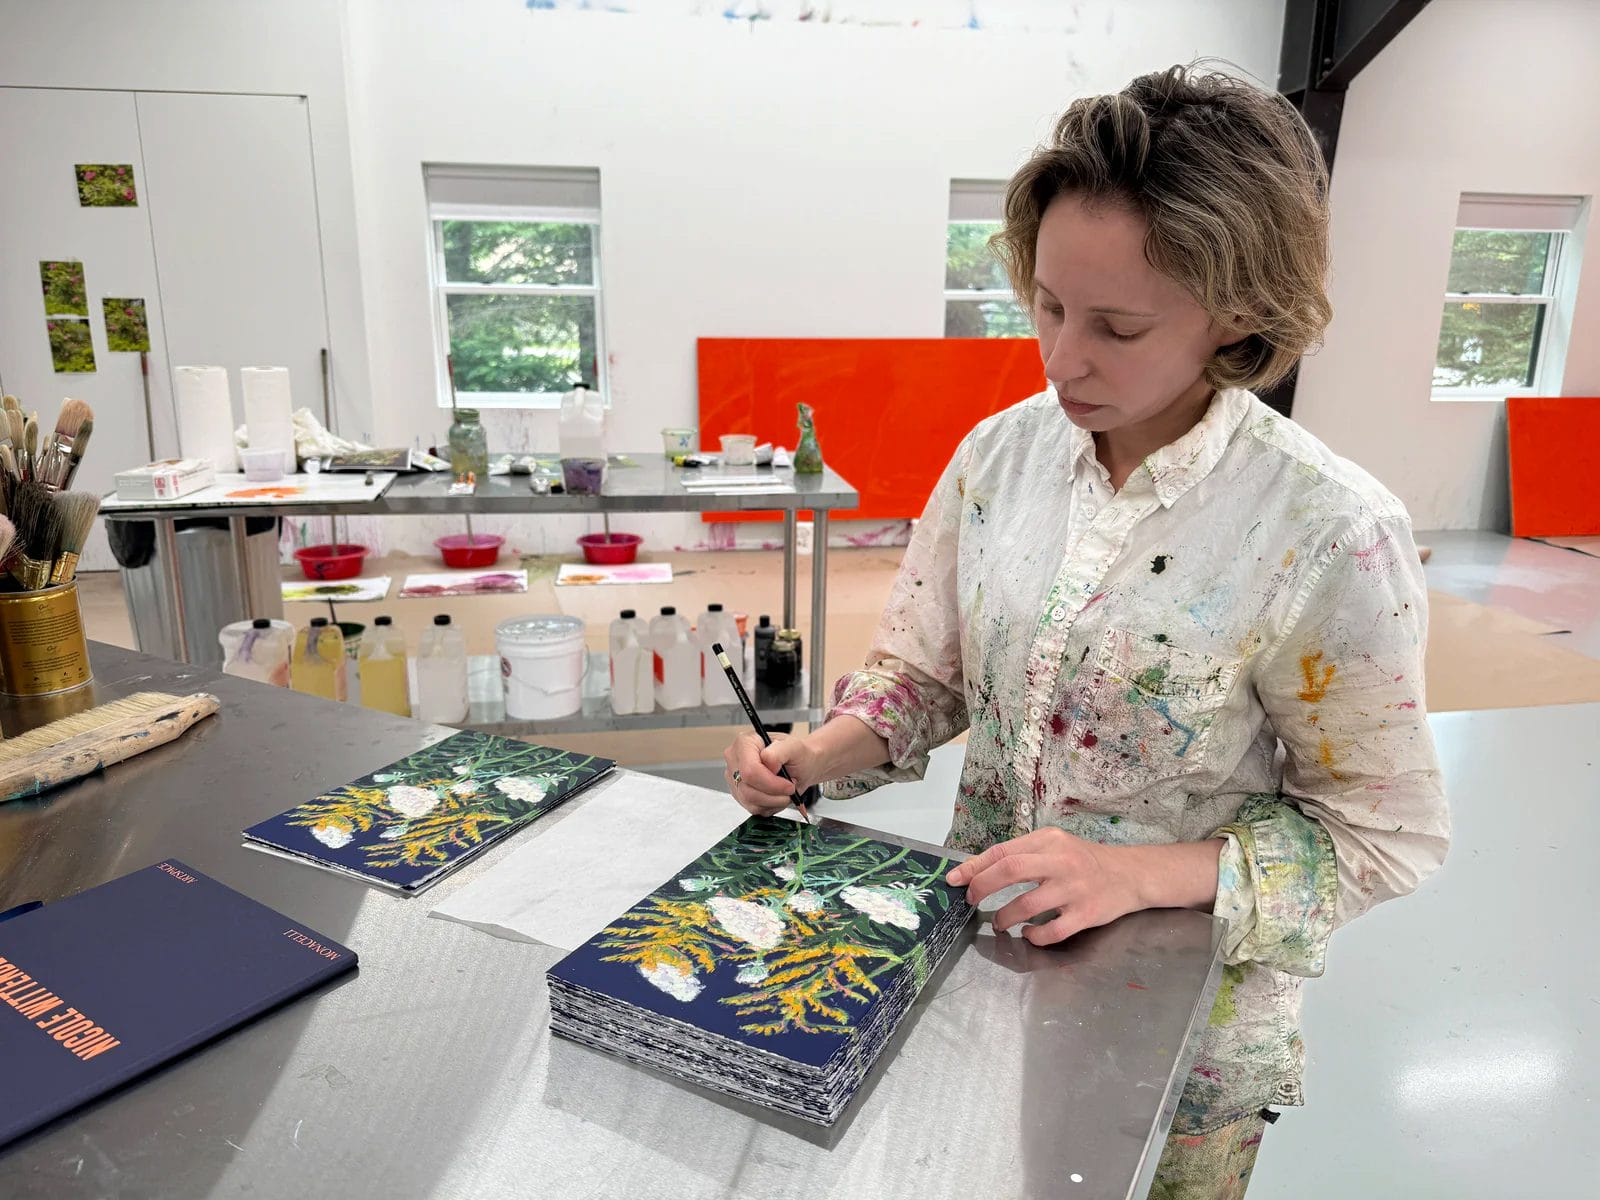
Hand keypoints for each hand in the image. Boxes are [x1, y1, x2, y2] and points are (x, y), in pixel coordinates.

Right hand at [722, 731, 816, 815]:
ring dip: (774, 801)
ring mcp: (735, 779)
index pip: (750, 771)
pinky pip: (753, 808)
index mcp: (744, 743)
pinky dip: (770, 806)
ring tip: (785, 790)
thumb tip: (767, 762)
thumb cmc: (796, 754)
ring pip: (750, 801)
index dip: (771, 783)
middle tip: (790, 788)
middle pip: (748, 789)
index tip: (789, 785)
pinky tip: (777, 795)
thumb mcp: (794, 747)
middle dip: (774, 794)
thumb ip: (779, 751)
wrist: (800, 765)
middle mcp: (735, 760)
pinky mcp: (739, 795)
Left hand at [945, 827, 1141, 945]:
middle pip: (1010, 870)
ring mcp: (1074, 889)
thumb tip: (978, 870)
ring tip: (999, 923)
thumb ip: (1022, 855)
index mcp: (1048, 841)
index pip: (1002, 852)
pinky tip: (1029, 934)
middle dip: (982, 887)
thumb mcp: (1054, 846)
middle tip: (971, 900)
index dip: (974, 867)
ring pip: (1027, 904)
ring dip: (1005, 917)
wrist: (1130, 874)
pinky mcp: (1087, 913)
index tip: (954, 880)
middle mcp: (1060, 861)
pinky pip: (1053, 930)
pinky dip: (1035, 936)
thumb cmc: (1084, 861)